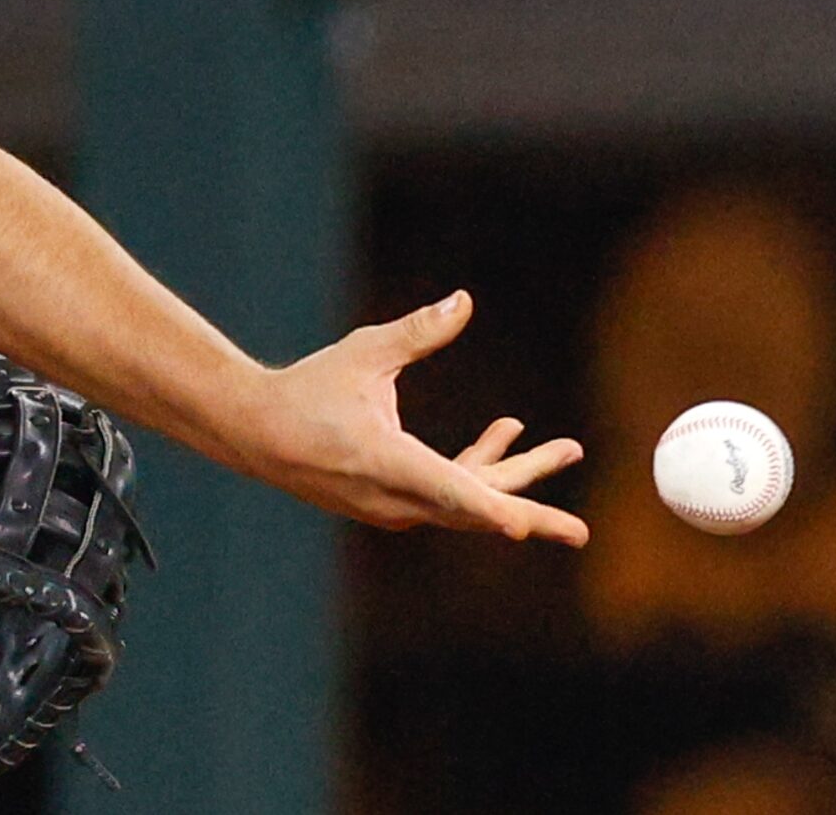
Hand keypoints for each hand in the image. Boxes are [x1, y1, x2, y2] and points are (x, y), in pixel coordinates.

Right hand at [246, 291, 587, 546]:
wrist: (256, 432)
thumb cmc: (308, 388)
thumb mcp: (365, 353)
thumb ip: (419, 333)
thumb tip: (464, 303)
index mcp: (388, 462)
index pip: (450, 491)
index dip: (491, 507)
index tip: (524, 527)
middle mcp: (395, 496)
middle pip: (474, 511)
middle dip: (531, 510)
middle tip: (579, 533)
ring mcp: (393, 506)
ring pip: (466, 500)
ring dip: (512, 474)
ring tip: (563, 448)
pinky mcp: (392, 502)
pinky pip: (448, 494)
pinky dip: (479, 470)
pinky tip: (504, 432)